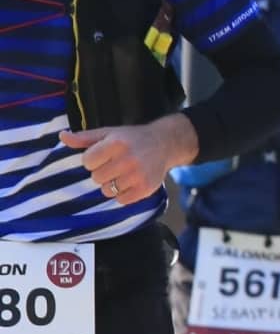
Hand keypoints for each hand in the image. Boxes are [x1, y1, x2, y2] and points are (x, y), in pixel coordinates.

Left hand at [60, 114, 196, 204]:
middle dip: (102, 172)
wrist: (164, 144)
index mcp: (116, 143)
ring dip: (112, 184)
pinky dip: (122, 194)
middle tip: (114, 165)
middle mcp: (128, 159)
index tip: (103, 155)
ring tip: (122, 174)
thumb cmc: (131, 138)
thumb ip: (84, 138)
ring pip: (107, 190)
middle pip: (96, 177)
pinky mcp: (145, 189)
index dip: (92, 160)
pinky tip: (130, 182)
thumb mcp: (108, 133)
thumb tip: (62, 136)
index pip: (87, 161)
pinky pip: (121, 200)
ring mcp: (137, 175)